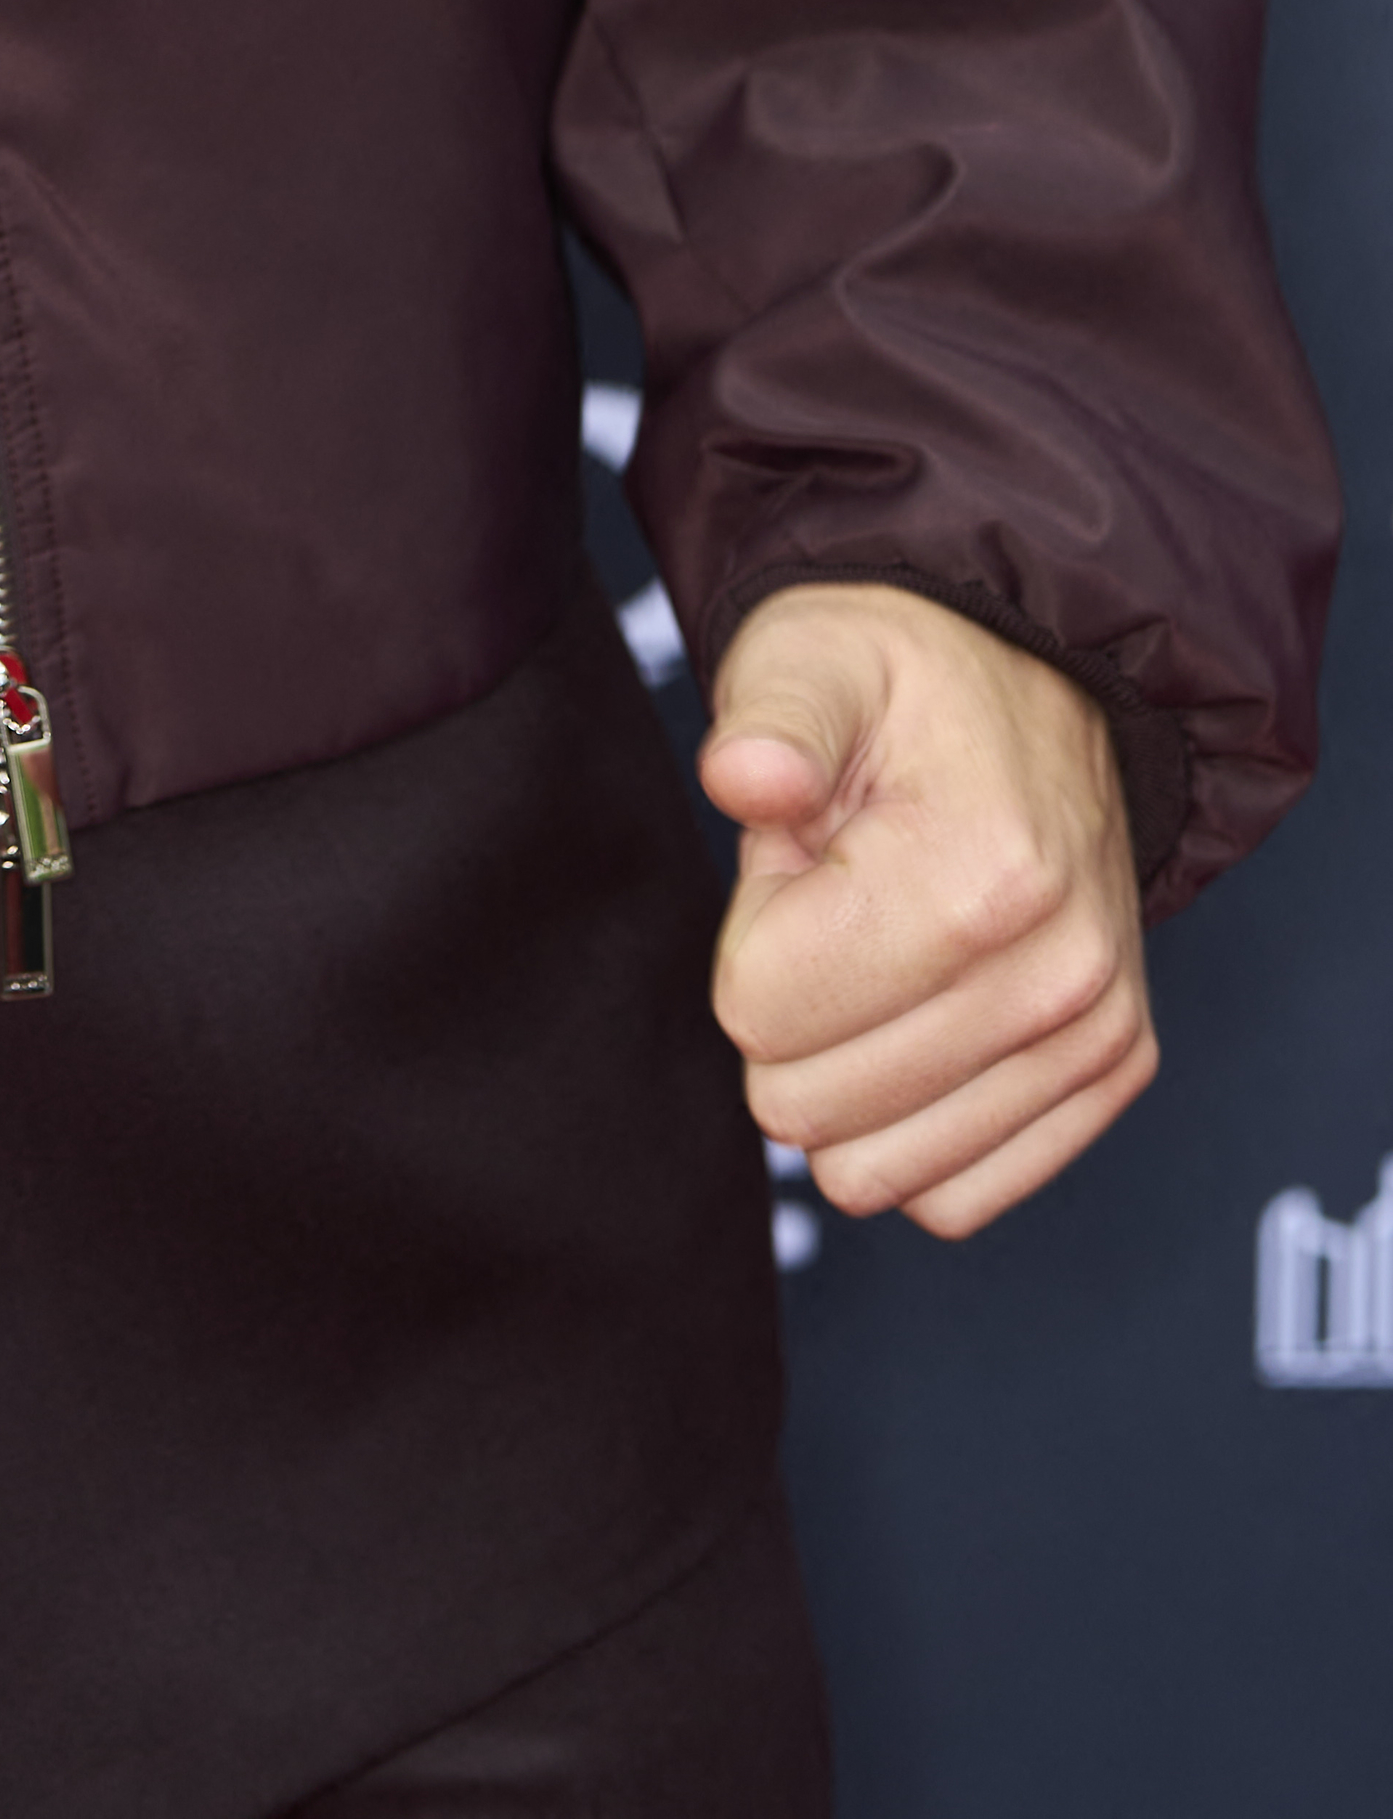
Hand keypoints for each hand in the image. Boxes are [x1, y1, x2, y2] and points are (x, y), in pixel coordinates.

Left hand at [701, 583, 1153, 1238]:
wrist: (1040, 679)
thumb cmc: (904, 676)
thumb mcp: (810, 656)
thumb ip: (766, 720)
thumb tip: (743, 776)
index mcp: (980, 875)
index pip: (760, 1010)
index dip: (751, 929)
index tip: (803, 857)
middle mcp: (1059, 977)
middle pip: (807, 1107)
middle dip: (792, 1003)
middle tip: (840, 897)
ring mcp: (1094, 1038)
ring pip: (875, 1174)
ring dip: (847, 1065)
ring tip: (882, 944)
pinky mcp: (1108, 1076)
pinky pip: (953, 1197)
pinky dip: (906, 1124)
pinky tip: (917, 1014)